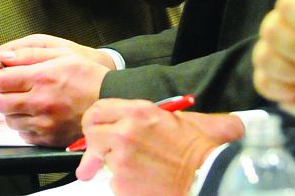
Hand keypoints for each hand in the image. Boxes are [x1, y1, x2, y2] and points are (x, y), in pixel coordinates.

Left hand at [0, 34, 115, 145]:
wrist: (110, 99)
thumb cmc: (87, 74)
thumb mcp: (62, 52)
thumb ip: (29, 54)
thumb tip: (2, 57)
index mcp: (42, 78)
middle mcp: (41, 103)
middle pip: (0, 103)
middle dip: (1, 94)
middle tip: (12, 88)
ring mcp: (45, 124)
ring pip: (10, 120)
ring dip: (13, 110)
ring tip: (29, 100)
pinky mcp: (49, 138)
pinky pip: (23, 134)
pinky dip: (25, 124)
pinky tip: (38, 114)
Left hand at [75, 101, 244, 195]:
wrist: (202, 173)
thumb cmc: (188, 145)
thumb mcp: (163, 117)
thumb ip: (134, 117)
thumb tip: (112, 125)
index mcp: (136, 112)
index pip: (97, 110)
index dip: (93, 120)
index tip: (93, 128)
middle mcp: (124, 133)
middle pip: (92, 133)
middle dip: (95, 143)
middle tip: (100, 152)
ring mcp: (120, 159)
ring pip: (103, 158)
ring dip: (114, 162)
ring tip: (139, 165)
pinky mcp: (121, 183)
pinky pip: (113, 180)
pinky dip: (123, 181)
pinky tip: (142, 178)